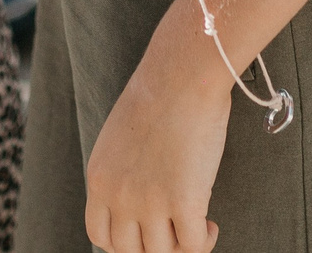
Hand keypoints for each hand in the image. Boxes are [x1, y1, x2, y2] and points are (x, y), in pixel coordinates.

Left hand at [84, 9, 231, 252]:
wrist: (182, 75)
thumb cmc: (159, 95)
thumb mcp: (120, 137)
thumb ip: (122, 170)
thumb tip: (140, 195)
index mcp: (99, 178)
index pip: (100, 236)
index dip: (124, 244)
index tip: (146, 233)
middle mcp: (119, 196)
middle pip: (130, 252)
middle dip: (154, 248)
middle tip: (174, 233)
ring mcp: (150, 202)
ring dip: (181, 245)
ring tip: (198, 224)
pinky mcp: (184, 202)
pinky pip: (194, 245)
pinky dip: (206, 240)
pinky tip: (212, 224)